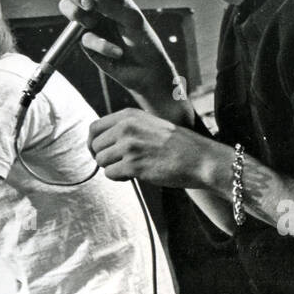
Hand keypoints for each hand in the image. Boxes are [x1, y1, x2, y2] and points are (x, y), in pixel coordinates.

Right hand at [60, 0, 182, 114]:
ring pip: (68, 8)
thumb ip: (111, 4)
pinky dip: (101, 45)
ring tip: (92, 22)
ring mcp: (90, 23)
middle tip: (88, 5)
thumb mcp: (131, 19)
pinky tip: (116, 52)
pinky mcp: (87, 42)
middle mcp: (98, 5)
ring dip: (77, 13)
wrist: (146, 71)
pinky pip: (84, 37)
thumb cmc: (144, 41)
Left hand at [89, 108, 228, 189]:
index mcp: (129, 115)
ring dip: (113, 168)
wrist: (200, 159)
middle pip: (96, 146)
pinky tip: (134, 176)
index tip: (101, 152)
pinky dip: (119, 178)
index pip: (94, 128)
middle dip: (104, 158)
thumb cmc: (178, 145)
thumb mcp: (151, 125)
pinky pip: (111, 174)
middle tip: (120, 164)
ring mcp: (129, 146)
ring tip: (131, 169)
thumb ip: (128, 128)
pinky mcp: (134, 165)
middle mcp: (126, 128)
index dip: (93, 143)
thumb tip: (103, 141)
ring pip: (101, 161)